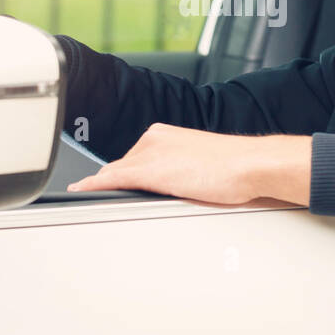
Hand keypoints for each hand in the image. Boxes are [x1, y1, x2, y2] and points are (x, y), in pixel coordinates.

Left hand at [66, 123, 311, 205]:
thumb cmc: (235, 166)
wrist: (249, 164)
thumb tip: (173, 184)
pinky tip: (84, 191)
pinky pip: (113, 179)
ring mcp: (150, 154)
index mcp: (164, 134)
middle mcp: (153, 139)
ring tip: (89, 200)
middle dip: (111, 182)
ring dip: (103, 187)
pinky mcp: (150, 171)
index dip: (122, 173)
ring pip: (115, 173)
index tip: (109, 182)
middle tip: (97, 198)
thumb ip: (180, 169)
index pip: (133, 157)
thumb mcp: (201, 163)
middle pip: (121, 166)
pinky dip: (96, 186)